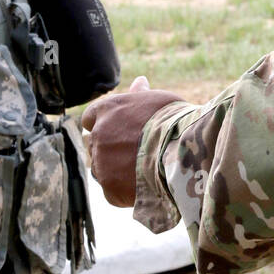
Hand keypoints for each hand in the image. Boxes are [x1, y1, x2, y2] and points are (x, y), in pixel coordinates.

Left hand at [81, 76, 185, 207]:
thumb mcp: (158, 101)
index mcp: (106, 110)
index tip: (120, 132)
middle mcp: (98, 134)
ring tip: (142, 172)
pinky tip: (144, 187)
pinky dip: (125, 192)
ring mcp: (101, 162)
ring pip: (101, 169)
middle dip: (111, 149)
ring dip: (115, 171)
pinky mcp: (109, 187)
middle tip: (136, 154)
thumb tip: (140, 81)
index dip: (105, 125)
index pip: (90, 118)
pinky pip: (112, 192)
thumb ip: (141, 95)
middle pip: (96, 144)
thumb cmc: (174, 122)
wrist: (182, 152)